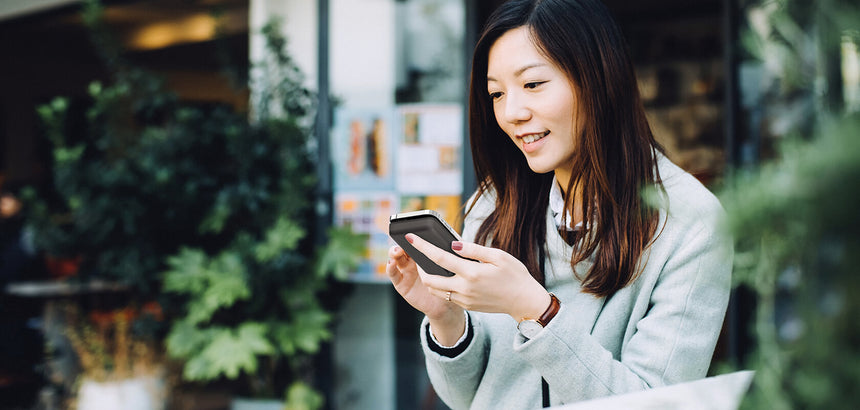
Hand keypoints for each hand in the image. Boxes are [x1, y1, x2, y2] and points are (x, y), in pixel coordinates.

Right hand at [386, 245, 464, 343]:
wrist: (446, 306)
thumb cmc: (450, 283)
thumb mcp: (452, 267)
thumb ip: (453, 254)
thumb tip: (457, 242)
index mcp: (425, 254)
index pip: (416, 242)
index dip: (413, 236)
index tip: (413, 230)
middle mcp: (413, 261)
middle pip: (404, 247)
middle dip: (402, 242)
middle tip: (404, 239)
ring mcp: (405, 272)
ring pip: (396, 258)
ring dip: (394, 252)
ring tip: (397, 250)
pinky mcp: (401, 284)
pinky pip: (393, 275)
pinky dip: (390, 268)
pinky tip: (391, 263)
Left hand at [405, 233, 550, 322]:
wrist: (524, 302)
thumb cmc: (515, 275)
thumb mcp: (498, 256)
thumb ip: (474, 249)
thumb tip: (454, 244)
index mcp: (471, 273)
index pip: (439, 257)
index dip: (422, 247)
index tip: (410, 238)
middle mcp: (464, 289)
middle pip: (429, 279)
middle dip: (420, 266)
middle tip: (419, 255)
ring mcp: (464, 300)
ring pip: (435, 290)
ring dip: (429, 278)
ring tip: (430, 264)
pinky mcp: (467, 306)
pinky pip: (447, 296)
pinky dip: (441, 285)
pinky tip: (446, 275)